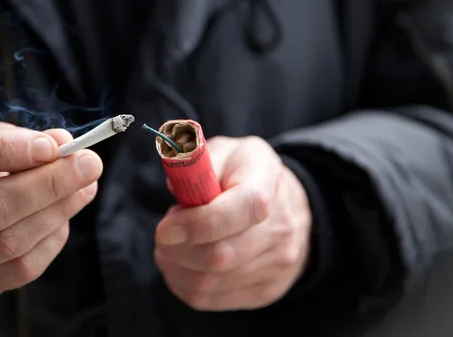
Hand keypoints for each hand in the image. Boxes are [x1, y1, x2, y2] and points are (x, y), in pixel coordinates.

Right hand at [0, 115, 102, 297]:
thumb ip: (12, 136)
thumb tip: (61, 144)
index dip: (5, 149)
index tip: (51, 146)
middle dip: (48, 184)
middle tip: (88, 164)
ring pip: (8, 243)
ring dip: (59, 211)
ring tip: (86, 185)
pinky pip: (20, 270)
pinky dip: (52, 239)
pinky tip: (63, 215)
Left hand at [154, 136, 311, 310]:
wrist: (289, 205)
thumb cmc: (245, 174)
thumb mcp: (224, 151)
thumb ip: (196, 162)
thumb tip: (175, 187)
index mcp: (265, 183)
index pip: (235, 212)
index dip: (193, 225)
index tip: (165, 228)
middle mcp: (279, 228)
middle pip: (219, 256)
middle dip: (176, 251)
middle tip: (163, 237)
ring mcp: (277, 264)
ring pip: (209, 284)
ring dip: (175, 269)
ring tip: (169, 249)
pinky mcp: (265, 290)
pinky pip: (211, 300)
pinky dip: (184, 286)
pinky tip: (181, 266)